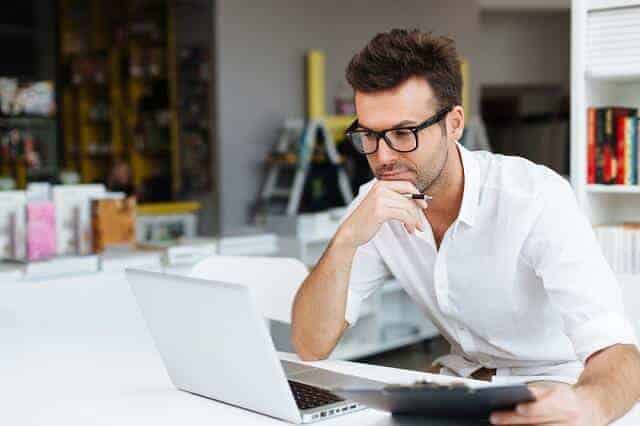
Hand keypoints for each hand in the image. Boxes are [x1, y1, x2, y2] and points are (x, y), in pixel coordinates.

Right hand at [336, 180, 427, 248]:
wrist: (351, 231)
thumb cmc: (365, 220)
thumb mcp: (380, 204)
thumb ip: (394, 199)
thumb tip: (416, 202)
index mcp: (381, 185)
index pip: (407, 185)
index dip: (418, 196)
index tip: (423, 206)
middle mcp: (380, 189)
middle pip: (409, 197)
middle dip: (417, 211)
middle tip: (420, 223)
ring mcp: (380, 199)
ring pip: (408, 207)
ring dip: (414, 220)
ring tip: (412, 228)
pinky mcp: (380, 211)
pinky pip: (404, 215)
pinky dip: (410, 223)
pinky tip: (408, 229)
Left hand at [490, 384, 606, 425]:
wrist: (591, 409)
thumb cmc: (568, 398)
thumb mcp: (554, 389)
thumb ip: (536, 391)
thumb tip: (518, 393)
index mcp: (564, 403)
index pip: (545, 407)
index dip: (530, 409)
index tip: (517, 407)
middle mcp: (568, 420)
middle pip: (537, 423)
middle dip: (513, 421)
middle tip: (495, 419)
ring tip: (500, 425)